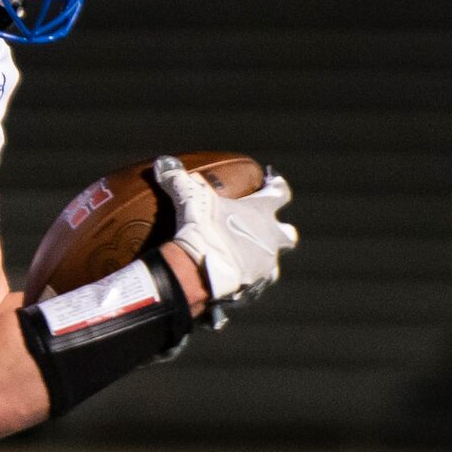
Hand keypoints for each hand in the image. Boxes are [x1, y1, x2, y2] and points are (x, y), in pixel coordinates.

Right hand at [160, 157, 295, 328]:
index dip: (276, 186)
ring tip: (242, 262)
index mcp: (262, 213)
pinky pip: (250, 287)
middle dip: (280, 233)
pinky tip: (227, 282)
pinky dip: (241, 284)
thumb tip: (163, 162)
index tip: (272, 181)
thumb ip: (178, 179)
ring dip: (260, 261)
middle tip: (264, 231)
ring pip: (272, 264)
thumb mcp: (188, 197)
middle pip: (288, 235)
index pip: (280, 193)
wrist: (200, 270)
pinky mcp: (252, 289)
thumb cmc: (203, 228)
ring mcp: (264, 266)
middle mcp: (270, 239)